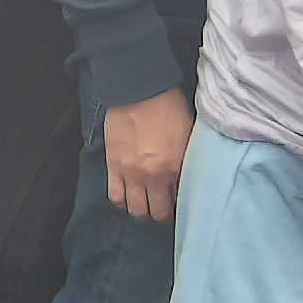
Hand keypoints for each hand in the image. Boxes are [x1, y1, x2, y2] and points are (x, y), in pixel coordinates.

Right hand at [104, 88, 193, 221]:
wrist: (139, 90)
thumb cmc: (167, 107)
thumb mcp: (189, 135)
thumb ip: (187, 160)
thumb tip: (187, 176)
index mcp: (176, 167)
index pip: (181, 201)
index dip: (182, 203)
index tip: (181, 200)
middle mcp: (153, 176)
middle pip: (157, 212)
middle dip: (162, 212)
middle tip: (164, 205)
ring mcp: (130, 173)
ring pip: (135, 209)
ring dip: (141, 209)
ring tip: (145, 201)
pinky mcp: (113, 166)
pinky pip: (115, 196)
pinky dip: (122, 200)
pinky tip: (128, 195)